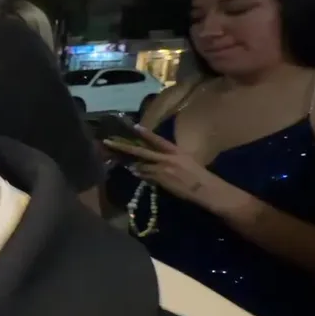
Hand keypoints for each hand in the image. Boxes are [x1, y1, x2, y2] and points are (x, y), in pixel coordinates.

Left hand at [103, 127, 249, 213]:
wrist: (205, 189)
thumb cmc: (199, 175)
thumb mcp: (187, 161)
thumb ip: (171, 157)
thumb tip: (158, 158)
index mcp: (175, 151)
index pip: (158, 140)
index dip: (146, 133)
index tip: (134, 126)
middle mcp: (167, 158)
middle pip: (142, 152)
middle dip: (124, 147)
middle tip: (109, 142)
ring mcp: (162, 170)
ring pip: (140, 165)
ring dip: (129, 163)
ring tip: (116, 157)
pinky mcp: (160, 181)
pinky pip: (145, 176)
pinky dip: (139, 173)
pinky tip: (132, 171)